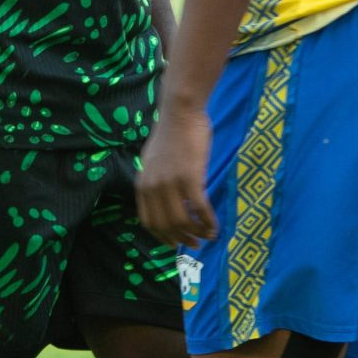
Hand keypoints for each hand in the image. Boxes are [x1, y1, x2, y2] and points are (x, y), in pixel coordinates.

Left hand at [136, 99, 216, 246]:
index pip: (148, 222)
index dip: (163, 237)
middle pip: (166, 226)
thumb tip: (165, 198)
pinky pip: (200, 209)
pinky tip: (215, 226)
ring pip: (183, 221)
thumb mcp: (153, 161)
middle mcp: (153, 188)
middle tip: (196, 244)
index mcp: (143, 185)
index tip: (175, 243)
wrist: (181, 113)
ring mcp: (171, 184)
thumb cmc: (171, 133)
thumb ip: (156, 181)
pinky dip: (208, 222)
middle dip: (182, 239)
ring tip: (208, 235)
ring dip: (198, 233)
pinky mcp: (190, 178)